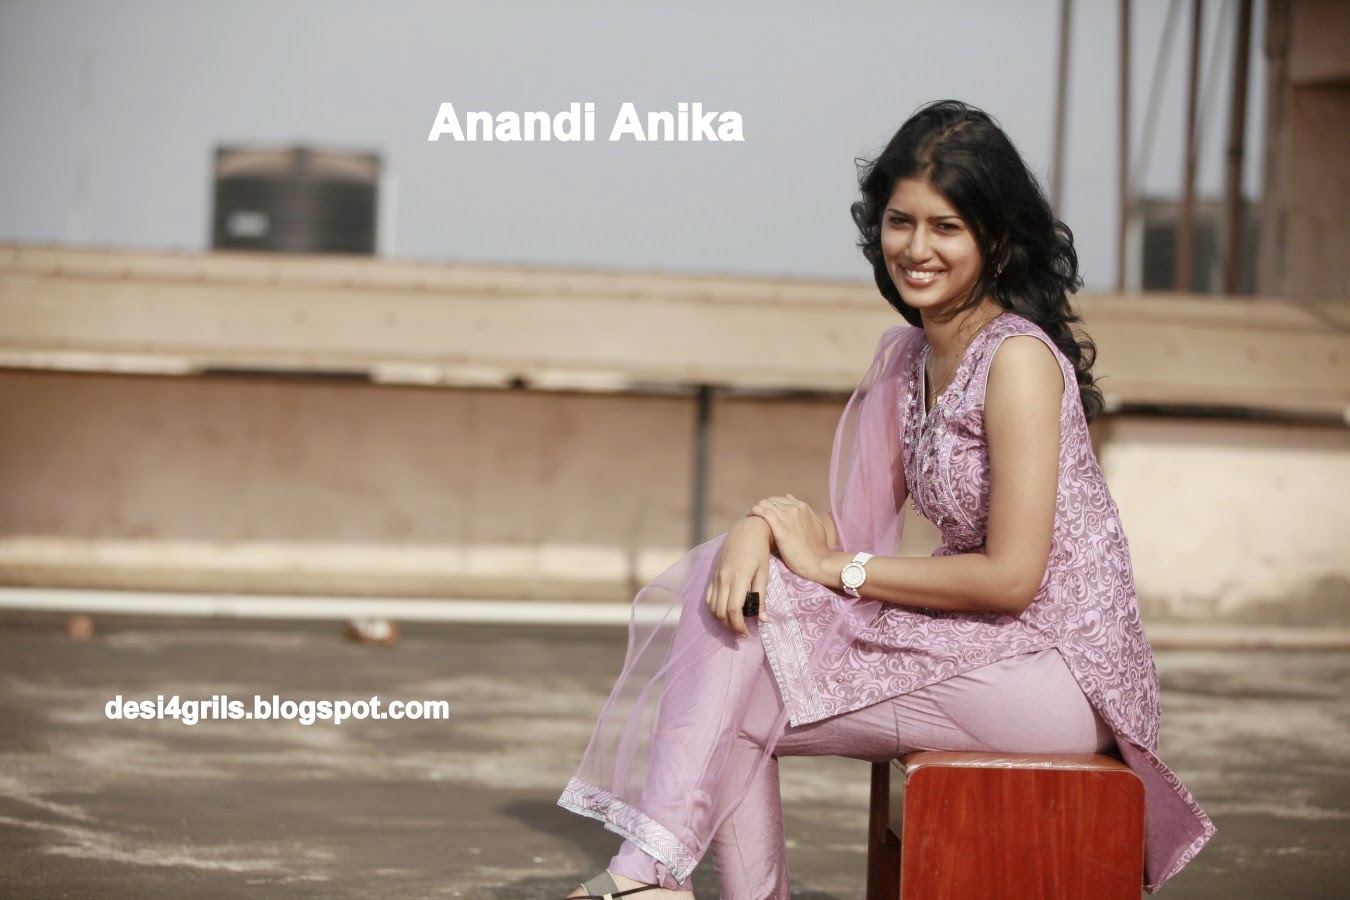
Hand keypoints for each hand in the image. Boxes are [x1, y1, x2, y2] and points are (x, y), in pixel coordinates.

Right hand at [704, 516, 771, 636]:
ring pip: (712, 607)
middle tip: (742, 633)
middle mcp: (723, 579)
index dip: (739, 625)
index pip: (733, 609)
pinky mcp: (713, 575)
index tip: (747, 633)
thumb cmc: (759, 551)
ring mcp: (716, 577)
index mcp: (738, 578)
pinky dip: (715, 610)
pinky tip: (724, 613)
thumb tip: (762, 620)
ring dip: (721, 620)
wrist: (746, 530)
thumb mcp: (764, 573)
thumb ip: (761, 597)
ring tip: (734, 625)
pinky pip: (709, 598)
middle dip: (730, 626)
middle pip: (721, 612)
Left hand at [749, 494, 831, 585]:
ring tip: (750, 518)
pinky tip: (750, 518)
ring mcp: (787, 517)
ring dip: (755, 509)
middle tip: (755, 517)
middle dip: (761, 507)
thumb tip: (791, 498)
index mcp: (802, 507)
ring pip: (764, 504)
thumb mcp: (816, 524)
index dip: (769, 506)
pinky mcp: (780, 528)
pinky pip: (763, 513)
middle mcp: (794, 508)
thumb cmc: (818, 548)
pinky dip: (754, 512)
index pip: (779, 500)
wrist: (819, 561)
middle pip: (770, 501)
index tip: (763, 513)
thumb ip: (805, 511)